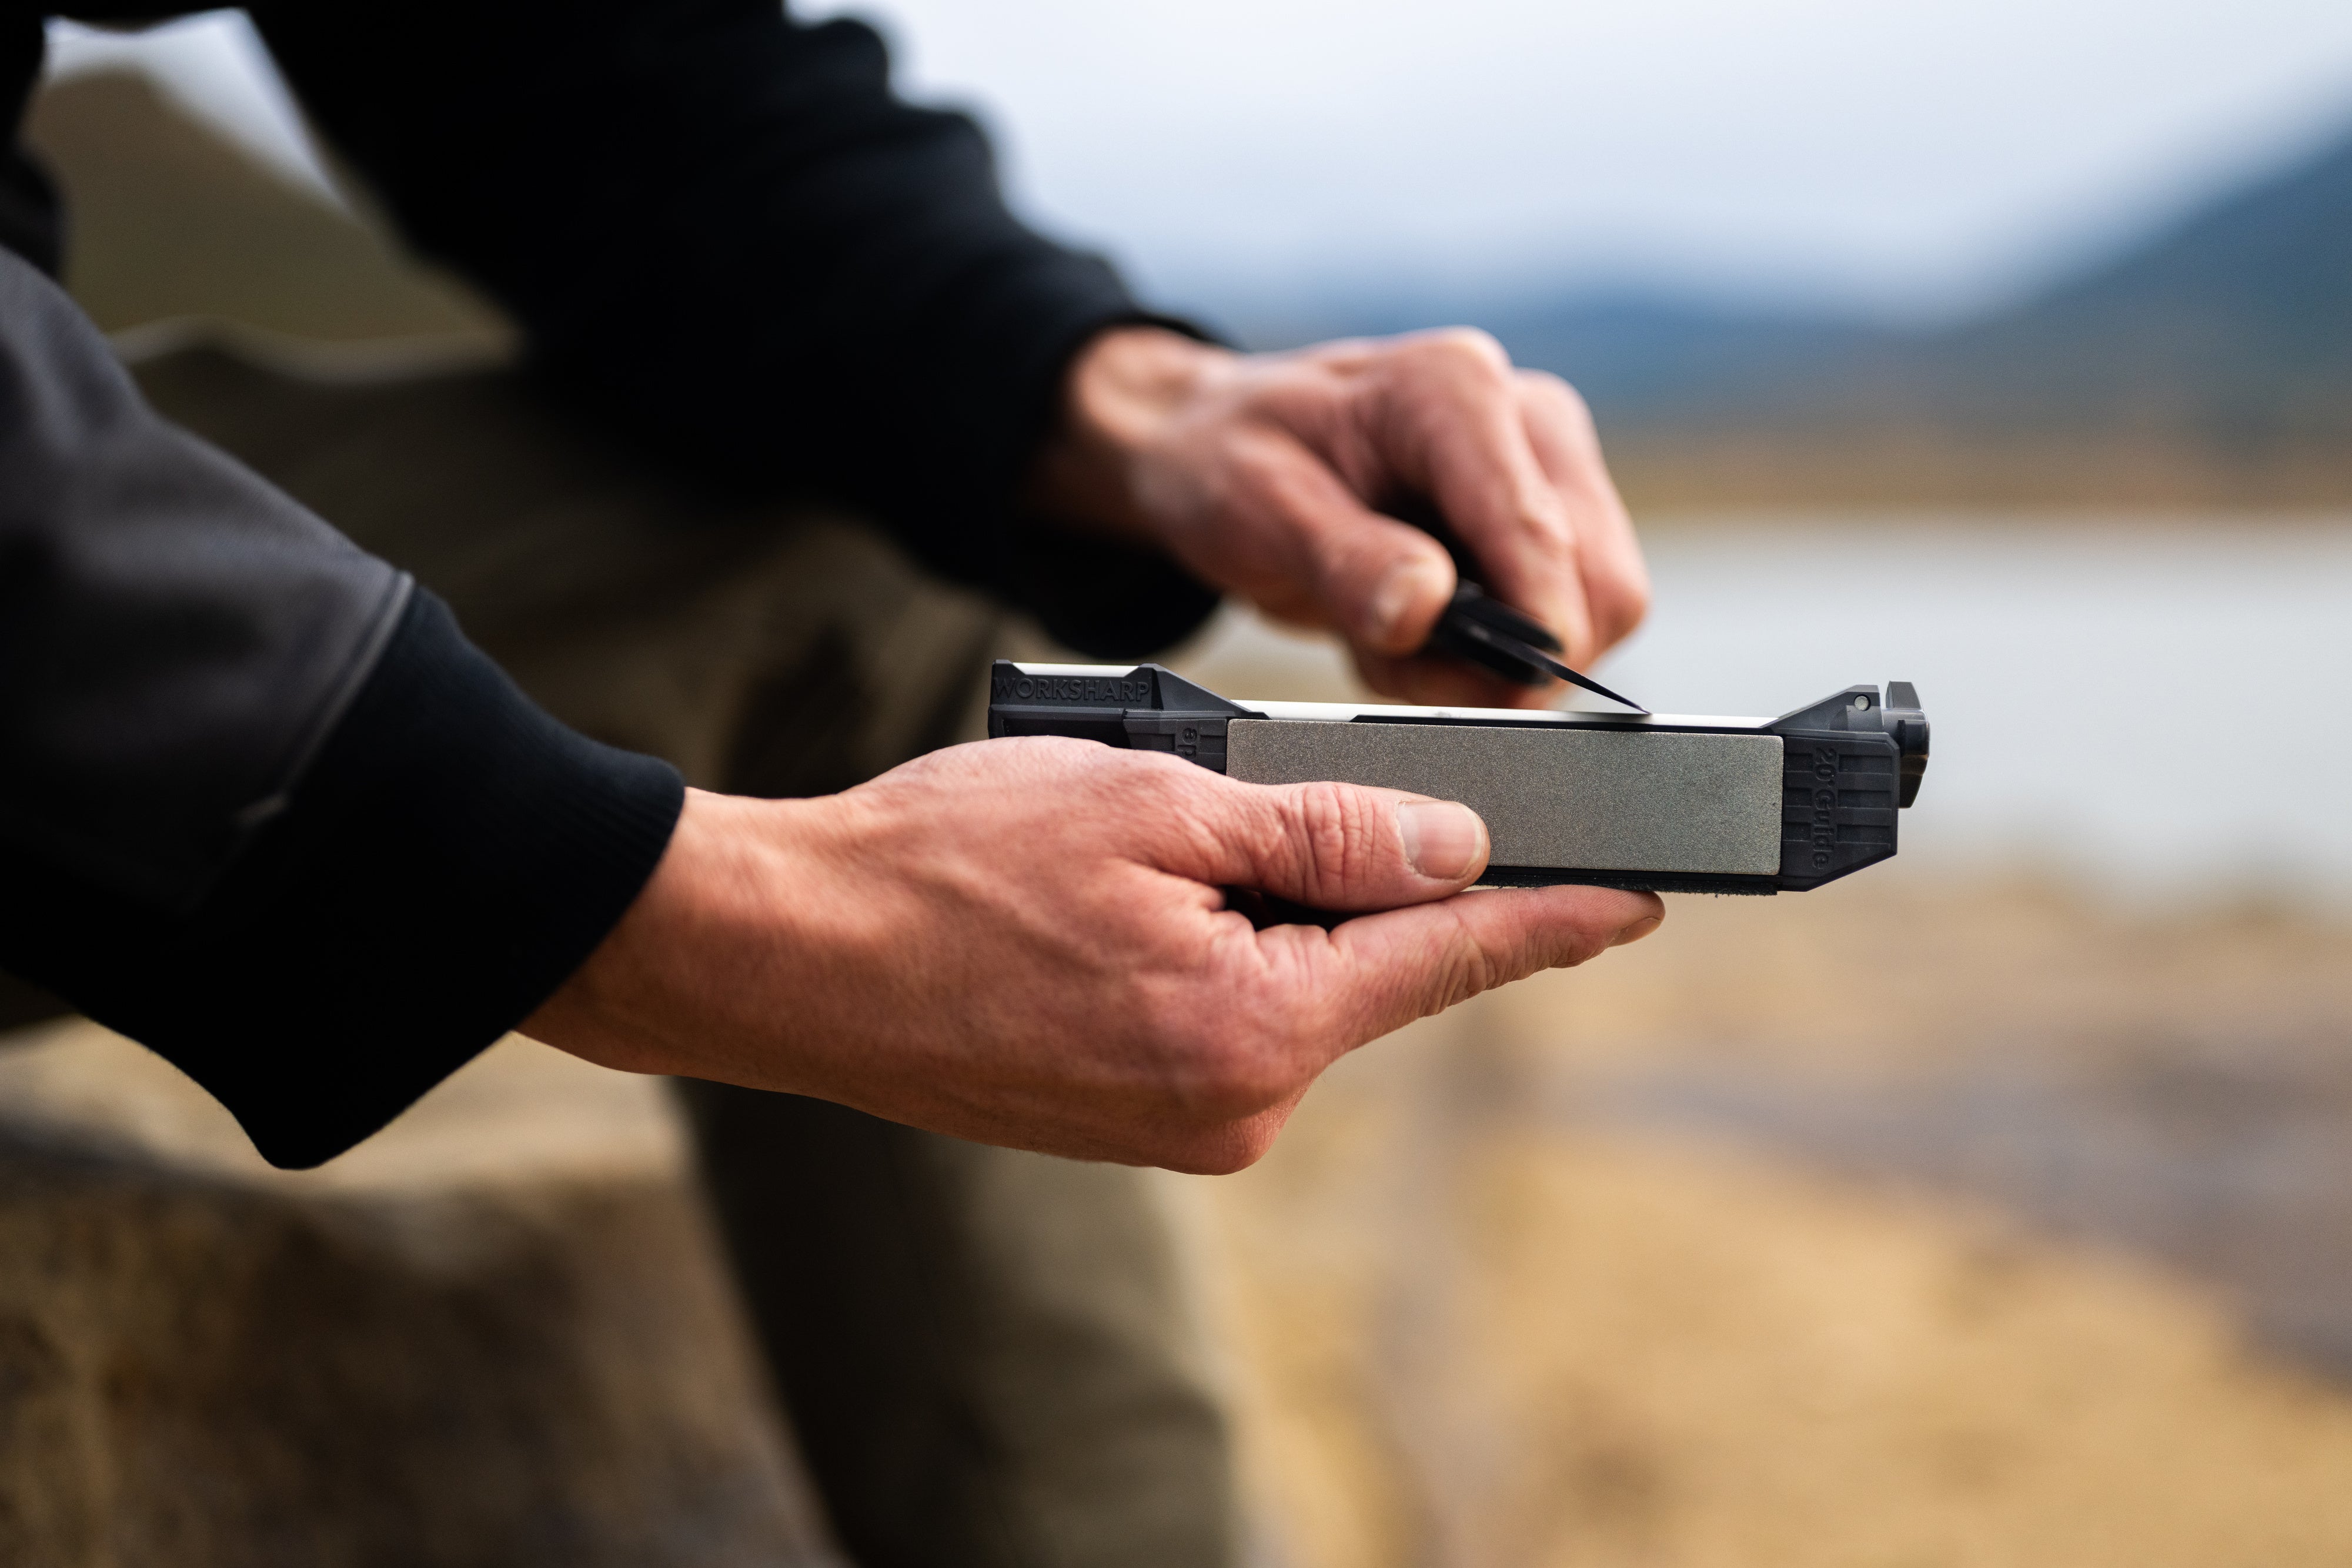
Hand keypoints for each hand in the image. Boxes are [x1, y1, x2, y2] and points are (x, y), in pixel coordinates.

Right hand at [524, 740, 1661, 1171]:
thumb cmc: (947, 861)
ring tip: (1149, 842)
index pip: (1449, 957)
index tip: (1650, 894)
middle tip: (1284, 795)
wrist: (786, 955)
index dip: (1557, 914)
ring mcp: (1181, 1128)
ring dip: (1274, 907)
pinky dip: (1221, 948)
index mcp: (1253, 1029)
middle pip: (1372, 971)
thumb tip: (1456, 844)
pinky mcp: (1133, 1121)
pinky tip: (1139, 897)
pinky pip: (1228, 1017)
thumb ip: (1324, 831)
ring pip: (1295, 990)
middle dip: (1370, 878)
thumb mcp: (1156, 804)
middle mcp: (1234, 1106)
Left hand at [1024, 325, 1649, 705]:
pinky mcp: (1551, 521)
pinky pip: (1567, 619)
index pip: (1542, 530)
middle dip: (1514, 654)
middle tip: (1400, 659)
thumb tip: (1426, 610)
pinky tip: (1420, 627)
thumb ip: (1343, 560)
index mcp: (1457, 390)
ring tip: (1395, 637)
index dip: (1533, 626)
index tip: (1501, 689)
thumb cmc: (1234, 461)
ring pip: (1600, 609)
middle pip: (1601, 580)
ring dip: (1502, 661)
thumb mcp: (1257, 508)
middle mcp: (1526, 418)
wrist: (1226, 451)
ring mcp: (1549, 471)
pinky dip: (1496, 655)